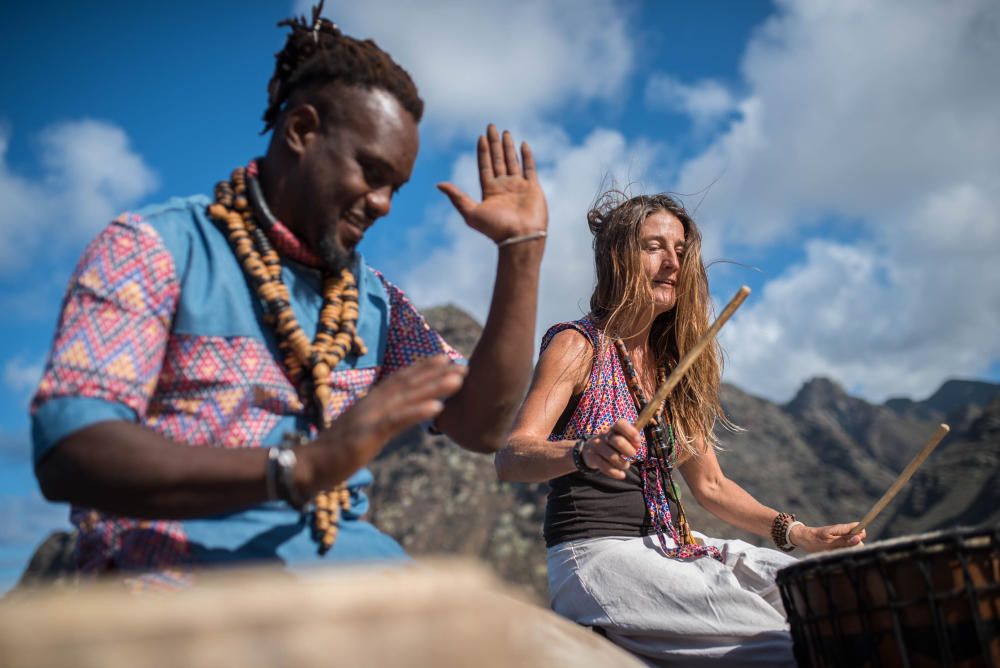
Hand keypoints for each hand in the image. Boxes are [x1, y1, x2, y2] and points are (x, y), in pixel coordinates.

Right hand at [302, 356, 465, 491]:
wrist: (308, 466)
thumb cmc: (334, 452)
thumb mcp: (361, 432)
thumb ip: (377, 422)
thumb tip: (392, 418)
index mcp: (369, 403)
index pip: (399, 381)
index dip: (421, 369)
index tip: (443, 360)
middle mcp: (371, 404)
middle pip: (407, 384)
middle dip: (435, 373)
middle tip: (461, 364)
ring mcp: (369, 417)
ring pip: (407, 397)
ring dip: (434, 387)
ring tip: (457, 380)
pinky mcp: (368, 434)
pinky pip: (396, 420)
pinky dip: (417, 411)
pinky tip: (437, 407)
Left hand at [437, 124, 547, 243]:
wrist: (520, 238)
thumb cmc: (495, 228)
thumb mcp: (471, 213)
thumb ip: (457, 197)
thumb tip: (439, 184)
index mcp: (489, 191)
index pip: (484, 166)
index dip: (482, 151)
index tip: (480, 137)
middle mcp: (503, 187)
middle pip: (497, 160)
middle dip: (494, 143)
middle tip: (491, 126)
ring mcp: (518, 187)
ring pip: (512, 161)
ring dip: (509, 147)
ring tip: (506, 132)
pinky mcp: (533, 188)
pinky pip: (530, 168)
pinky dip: (527, 156)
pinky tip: (523, 144)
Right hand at [581, 419, 640, 479]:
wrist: (590, 450)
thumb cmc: (612, 444)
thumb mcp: (621, 438)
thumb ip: (632, 438)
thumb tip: (638, 444)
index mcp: (613, 428)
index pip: (620, 424)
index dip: (631, 432)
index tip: (638, 443)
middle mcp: (604, 435)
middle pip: (618, 441)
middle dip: (629, 451)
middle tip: (632, 455)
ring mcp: (597, 446)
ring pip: (612, 457)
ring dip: (623, 464)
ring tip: (626, 465)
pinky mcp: (592, 457)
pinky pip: (604, 466)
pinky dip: (615, 473)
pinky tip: (621, 475)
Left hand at [790, 522, 865, 552]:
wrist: (802, 539)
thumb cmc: (815, 541)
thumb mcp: (829, 542)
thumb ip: (844, 541)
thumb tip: (859, 539)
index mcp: (842, 529)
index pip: (860, 528)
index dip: (861, 535)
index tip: (855, 542)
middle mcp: (843, 532)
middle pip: (858, 538)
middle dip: (854, 546)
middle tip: (841, 549)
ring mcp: (840, 537)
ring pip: (852, 544)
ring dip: (847, 550)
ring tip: (835, 551)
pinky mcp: (837, 542)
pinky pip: (845, 547)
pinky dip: (841, 551)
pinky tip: (834, 553)